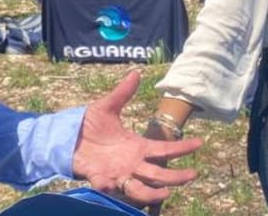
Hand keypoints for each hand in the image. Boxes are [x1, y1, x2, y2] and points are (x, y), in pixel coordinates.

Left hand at [72, 71, 202, 207]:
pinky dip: (109, 185)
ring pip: (139, 188)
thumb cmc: (89, 124)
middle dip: (176, 176)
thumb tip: (136, 73)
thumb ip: (122, 93)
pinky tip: (111, 183)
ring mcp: (117, 172)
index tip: (200, 143)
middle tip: (193, 175)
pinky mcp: (99, 177)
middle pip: (158, 173)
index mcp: (137, 146)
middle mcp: (132, 162)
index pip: (164, 149)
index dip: (182, 147)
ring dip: (152, 192)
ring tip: (165, 193)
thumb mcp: (107, 106)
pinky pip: (107, 184)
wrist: (67, 136)